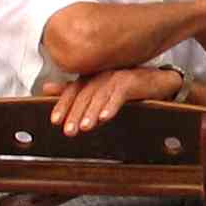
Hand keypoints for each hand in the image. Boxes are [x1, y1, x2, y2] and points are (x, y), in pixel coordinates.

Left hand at [41, 66, 181, 135]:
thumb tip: (46, 89)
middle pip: (84, 95)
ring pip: (99, 96)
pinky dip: (111, 106)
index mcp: (91, 77)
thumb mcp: (98, 90)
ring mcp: (116, 76)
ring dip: (91, 112)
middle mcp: (101, 74)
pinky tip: (105, 118)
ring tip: (86, 127)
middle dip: (75, 114)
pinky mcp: (131, 80)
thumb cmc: (128, 86)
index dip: (63, 105)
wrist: (159, 81)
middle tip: (69, 131)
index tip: (55, 121)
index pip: (73, 91)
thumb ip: (74, 91)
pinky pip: (119, 94)